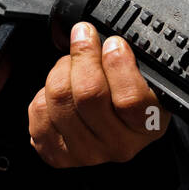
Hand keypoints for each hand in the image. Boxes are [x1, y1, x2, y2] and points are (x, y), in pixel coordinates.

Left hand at [28, 22, 169, 166]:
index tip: (112, 42)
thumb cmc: (130, 97)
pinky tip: (61, 89)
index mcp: (149, 126)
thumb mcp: (146, 79)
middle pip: (88, 94)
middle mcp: (119, 145)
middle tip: (84, 36)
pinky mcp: (58, 154)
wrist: (113, 131)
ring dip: (62, 69)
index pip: (130, 99)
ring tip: (72, 64)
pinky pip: (39, 111)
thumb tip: (96, 35)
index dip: (117, 64)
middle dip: (83, 55)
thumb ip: (130, 60)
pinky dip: (43, 92)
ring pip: (59, 98)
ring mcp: (87, 153)